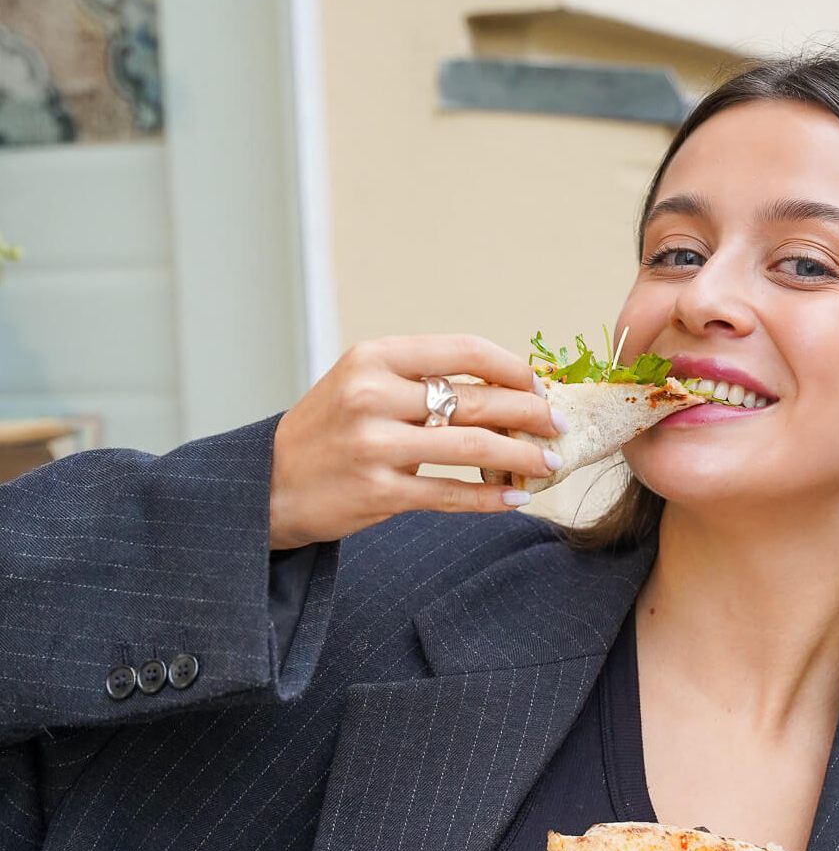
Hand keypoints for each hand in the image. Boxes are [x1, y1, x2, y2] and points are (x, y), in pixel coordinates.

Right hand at [268, 334, 563, 548]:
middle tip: (559, 425)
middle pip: (477, 400)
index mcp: (374, 358)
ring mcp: (375, 445)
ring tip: (549, 463)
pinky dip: (490, 498)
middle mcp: (374, 395)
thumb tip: (503, 387)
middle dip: (531, 414)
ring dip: (522, 456)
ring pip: (473, 446)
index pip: (464, 351)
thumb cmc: (328, 431)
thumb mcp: (362, 384)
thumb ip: (420, 381)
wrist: (267, 484)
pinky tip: (515, 499)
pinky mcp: (379, 492)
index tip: (539, 385)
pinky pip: (451, 494)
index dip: (512, 368)